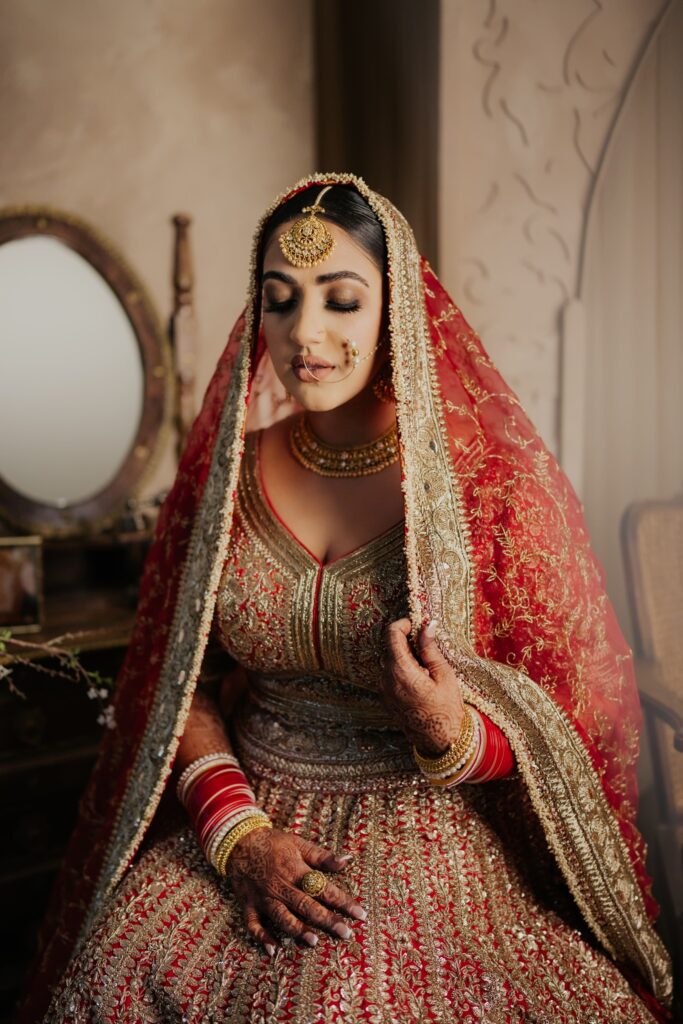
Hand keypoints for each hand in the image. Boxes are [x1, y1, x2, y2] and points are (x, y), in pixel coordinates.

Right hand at [226, 827, 366, 955]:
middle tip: (346, 933)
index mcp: (295, 870)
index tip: (360, 913)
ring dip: (297, 930)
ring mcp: (263, 897)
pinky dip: (262, 937)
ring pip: (282, 917)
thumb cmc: (273, 843)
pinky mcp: (249, 905)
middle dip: (327, 920)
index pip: (323, 888)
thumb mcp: (298, 843)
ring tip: (314, 942)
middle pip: (306, 906)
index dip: (343, 901)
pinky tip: (273, 949)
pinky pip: (253, 925)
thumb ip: (322, 855)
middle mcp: (280, 886)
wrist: (239, 842)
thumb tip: (347, 859)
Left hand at [381, 617, 465, 756]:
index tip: (416, 625)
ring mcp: (383, 690)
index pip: (391, 634)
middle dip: (405, 641)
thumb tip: (426, 626)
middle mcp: (386, 679)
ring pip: (389, 661)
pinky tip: (419, 679)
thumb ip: (430, 649)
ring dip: (404, 657)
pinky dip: (401, 670)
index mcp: (400, 670)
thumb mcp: (443, 675)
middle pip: (389, 647)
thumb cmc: (446, 708)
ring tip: (425, 668)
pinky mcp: (385, 698)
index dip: (403, 624)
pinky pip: (389, 675)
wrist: (441, 741)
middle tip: (426, 648)